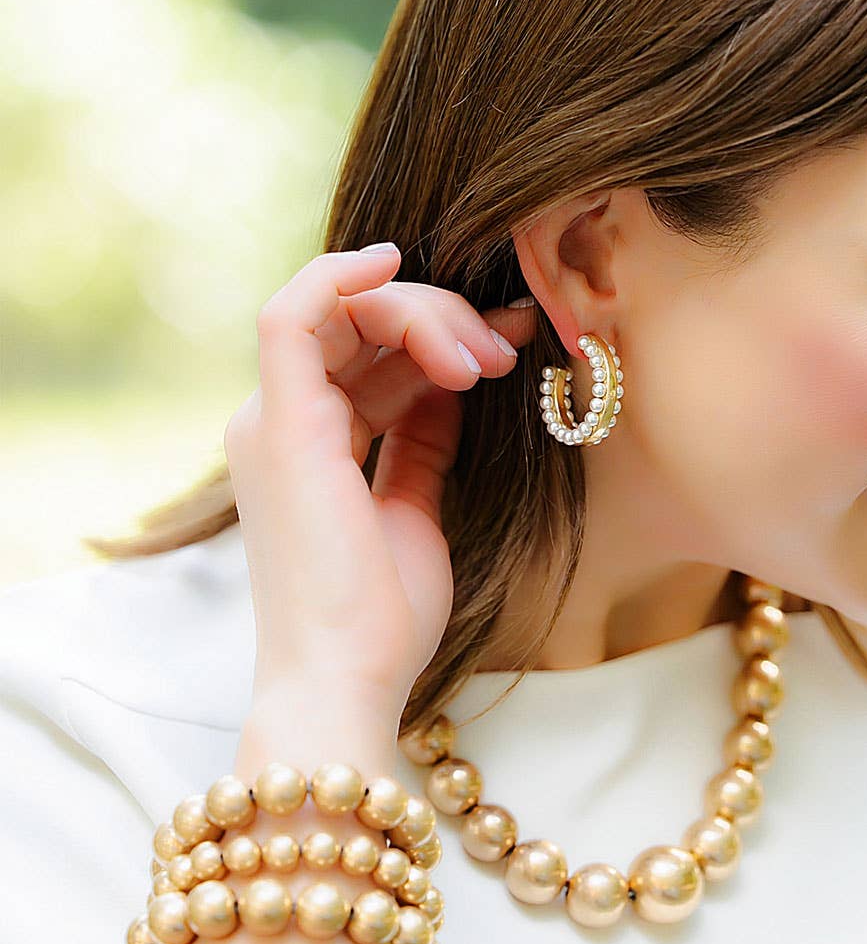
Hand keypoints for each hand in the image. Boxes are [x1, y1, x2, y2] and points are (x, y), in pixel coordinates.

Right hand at [223, 243, 537, 732]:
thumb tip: (453, 385)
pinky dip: (340, 278)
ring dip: (425, 316)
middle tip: (507, 349)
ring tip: (488, 357)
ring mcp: (274, 420)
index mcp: (313, 443)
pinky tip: (395, 264)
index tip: (514, 343)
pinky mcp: (279, 424)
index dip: (445, 336)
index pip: (376, 358)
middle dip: (443, 321)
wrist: (350, 679)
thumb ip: (422, 442)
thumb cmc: (383, 616)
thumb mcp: (417, 507)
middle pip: (362, 327)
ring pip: (344, 314)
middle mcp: (284, 422)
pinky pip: (292, 315)